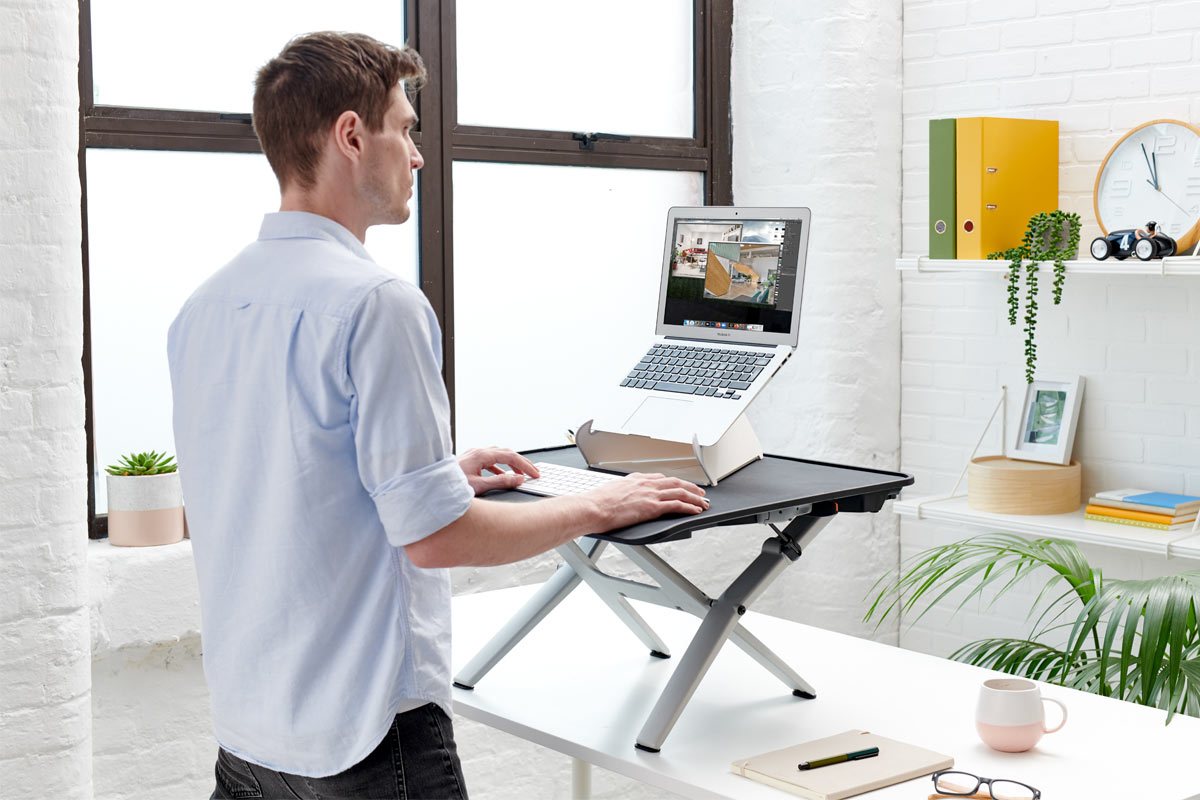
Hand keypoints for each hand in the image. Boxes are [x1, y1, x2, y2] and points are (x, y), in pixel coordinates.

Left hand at [457, 447, 539, 495]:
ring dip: (510, 464)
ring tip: (519, 474)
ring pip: (498, 455)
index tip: (535, 474)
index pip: (510, 456)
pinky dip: (499, 467)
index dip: (525, 465)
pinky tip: (501, 475)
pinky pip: (489, 461)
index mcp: (481, 455)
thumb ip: (500, 482)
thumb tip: (519, 479)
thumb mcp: (479, 486)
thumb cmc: (449, 487)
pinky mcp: (469, 462)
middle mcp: (477, 452)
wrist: (430, 488)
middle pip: (506, 453)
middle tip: (532, 473)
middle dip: (521, 463)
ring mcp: (472, 455)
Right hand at [584, 472, 708, 530]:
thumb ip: (624, 490)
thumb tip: (624, 495)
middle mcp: (646, 484)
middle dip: (690, 487)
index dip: (674, 482)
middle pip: (675, 482)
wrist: (593, 507)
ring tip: (704, 502)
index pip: (661, 478)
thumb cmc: (598, 502)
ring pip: (680, 492)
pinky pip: (676, 505)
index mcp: (636, 478)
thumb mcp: (612, 489)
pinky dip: (689, 507)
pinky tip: (695, 510)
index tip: (680, 485)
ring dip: (695, 497)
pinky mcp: (652, 507)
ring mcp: (650, 494)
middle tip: (700, 492)